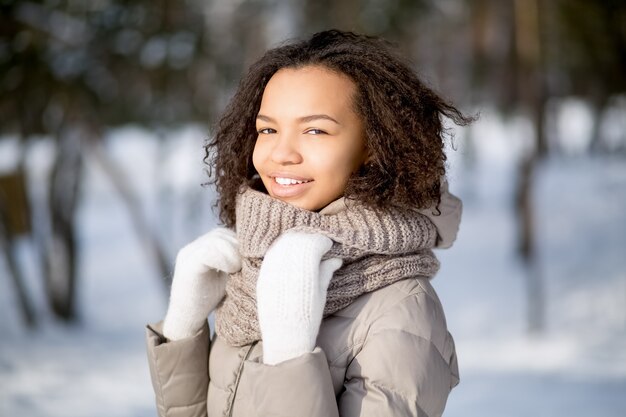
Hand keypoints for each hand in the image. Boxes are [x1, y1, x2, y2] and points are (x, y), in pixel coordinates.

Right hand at [163, 227, 240, 340]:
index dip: (241, 244)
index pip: (227, 234)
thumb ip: (238, 260)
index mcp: (203, 247)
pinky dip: (225, 259)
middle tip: (245, 266)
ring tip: (237, 270)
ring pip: (218, 240)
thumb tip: (262, 249)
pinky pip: (209, 250)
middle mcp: (193, 247)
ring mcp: (188, 254)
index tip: (251, 259)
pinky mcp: (187, 264)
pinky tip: (232, 271)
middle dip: (239, 248)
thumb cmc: (211, 300)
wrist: (188, 322)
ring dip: (234, 254)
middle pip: (224, 234)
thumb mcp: (229, 275)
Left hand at [256, 231, 341, 364]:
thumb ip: (326, 271)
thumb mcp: (321, 293)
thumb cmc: (308, 317)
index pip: (314, 242)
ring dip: (294, 242)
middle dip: (309, 239)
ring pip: (283, 243)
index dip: (324, 242)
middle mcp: (285, 263)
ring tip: (303, 250)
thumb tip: (335, 258)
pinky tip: (289, 257)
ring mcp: (270, 267)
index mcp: (304, 267)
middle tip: (317, 246)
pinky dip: (281, 250)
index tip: (329, 246)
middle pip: (297, 239)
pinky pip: (271, 254)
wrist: (285, 336)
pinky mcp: (262, 274)